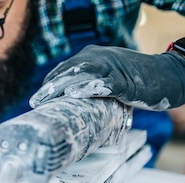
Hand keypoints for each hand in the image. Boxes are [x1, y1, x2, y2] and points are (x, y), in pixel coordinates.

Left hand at [30, 45, 184, 110]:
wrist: (168, 76)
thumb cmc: (134, 81)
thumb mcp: (106, 78)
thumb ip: (88, 85)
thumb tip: (68, 106)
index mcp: (92, 56)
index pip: (63, 69)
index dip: (48, 84)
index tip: (36, 100)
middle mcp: (99, 58)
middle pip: (68, 71)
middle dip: (49, 87)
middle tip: (34, 102)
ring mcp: (112, 68)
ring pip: (81, 75)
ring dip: (61, 87)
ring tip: (46, 99)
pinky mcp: (125, 82)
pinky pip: (104, 84)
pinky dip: (88, 88)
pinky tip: (73, 94)